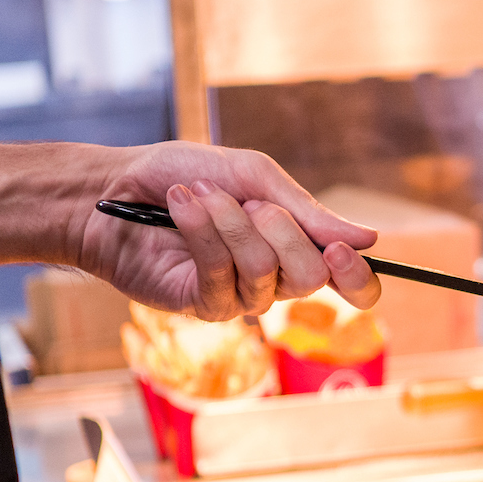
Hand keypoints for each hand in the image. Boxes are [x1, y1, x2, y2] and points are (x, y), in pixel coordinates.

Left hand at [77, 144, 380, 317]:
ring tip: (198, 193)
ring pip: (264, 274)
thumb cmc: (185, 176)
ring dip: (231, 222)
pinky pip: (220, 275)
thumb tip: (368, 240)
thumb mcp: (254, 176)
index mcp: (298, 247)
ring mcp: (238, 296)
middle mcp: (275, 279)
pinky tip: (181, 205)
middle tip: (248, 201)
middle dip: (281, 230)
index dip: (357, 278)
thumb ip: (307, 211)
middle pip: (311, 277)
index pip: (352, 286)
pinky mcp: (200, 305)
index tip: (341, 252)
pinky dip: (203, 231)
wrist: (114, 187)